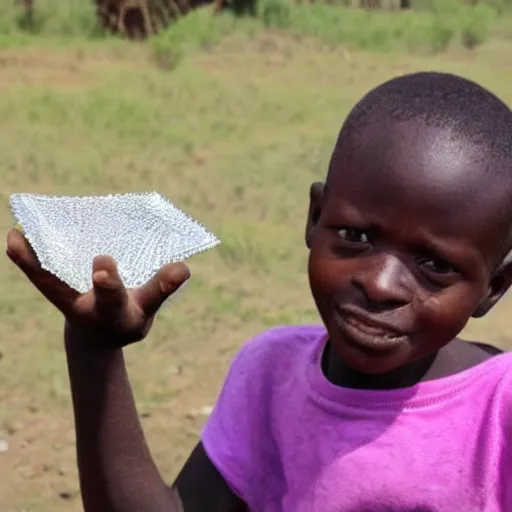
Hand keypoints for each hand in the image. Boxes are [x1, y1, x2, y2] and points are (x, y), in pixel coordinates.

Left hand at [6, 229, 189, 347]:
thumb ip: (161, 288)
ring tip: (18, 237)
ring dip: (33, 263)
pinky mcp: (55, 287)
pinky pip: (40, 273)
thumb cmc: (126, 318)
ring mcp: (67, 298)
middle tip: (92, 258)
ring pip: (48, 281)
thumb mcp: (146, 309)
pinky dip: (28, 257)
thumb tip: (183, 267)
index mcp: (113, 314)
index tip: (104, 267)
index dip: (110, 285)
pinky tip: (17, 236)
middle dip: (84, 278)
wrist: (97, 332)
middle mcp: (86, 306)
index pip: (114, 301)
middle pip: (79, 294)